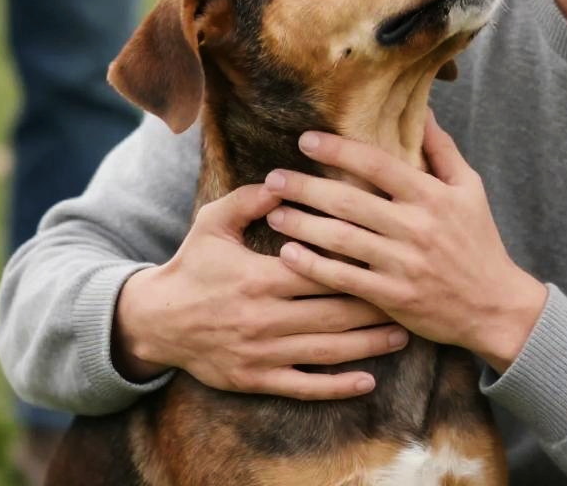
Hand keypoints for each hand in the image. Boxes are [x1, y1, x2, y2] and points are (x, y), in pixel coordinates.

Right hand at [113, 183, 409, 399]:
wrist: (155, 321)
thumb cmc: (192, 264)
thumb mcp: (213, 223)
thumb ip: (250, 199)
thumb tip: (286, 180)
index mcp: (259, 278)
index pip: (319, 270)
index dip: (356, 264)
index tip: (390, 254)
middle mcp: (264, 318)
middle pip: (332, 313)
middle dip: (374, 305)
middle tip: (411, 295)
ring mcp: (262, 353)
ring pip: (326, 351)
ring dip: (367, 345)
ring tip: (403, 334)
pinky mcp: (257, 379)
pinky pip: (304, 386)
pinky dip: (336, 386)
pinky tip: (367, 380)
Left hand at [266, 113, 547, 372]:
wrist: (494, 305)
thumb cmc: (479, 240)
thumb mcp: (469, 188)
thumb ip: (442, 150)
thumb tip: (423, 111)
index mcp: (432, 195)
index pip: (377, 164)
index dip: (339, 150)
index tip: (305, 139)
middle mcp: (415, 227)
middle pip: (350, 200)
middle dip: (306, 186)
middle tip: (273, 177)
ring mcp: (403, 264)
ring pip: (341, 239)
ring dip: (302, 223)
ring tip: (273, 211)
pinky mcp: (393, 297)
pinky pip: (344, 278)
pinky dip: (313, 265)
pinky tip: (289, 253)